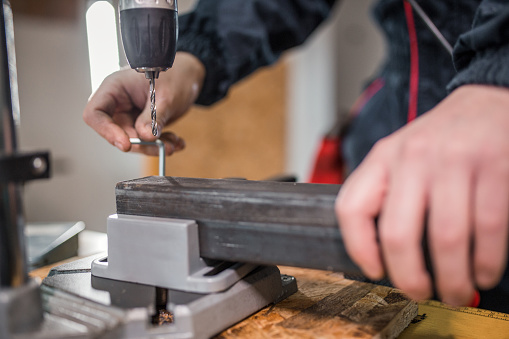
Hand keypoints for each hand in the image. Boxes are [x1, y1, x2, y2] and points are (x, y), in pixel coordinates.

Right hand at [83, 52, 204, 155]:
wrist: (189, 76)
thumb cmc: (176, 75)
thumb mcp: (166, 96)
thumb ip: (154, 116)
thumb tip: (144, 136)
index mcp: (115, 88)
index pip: (95, 114)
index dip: (106, 131)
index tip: (126, 145)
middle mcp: (118, 103)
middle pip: (117, 132)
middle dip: (141, 143)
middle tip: (164, 146)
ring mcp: (130, 115)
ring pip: (134, 140)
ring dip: (155, 146)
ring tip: (175, 143)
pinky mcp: (142, 125)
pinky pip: (147, 140)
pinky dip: (162, 144)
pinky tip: (177, 142)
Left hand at [336, 85, 508, 305]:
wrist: (487, 103)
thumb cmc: (439, 140)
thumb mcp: (399, 157)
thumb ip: (385, 193)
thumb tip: (381, 252)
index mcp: (381, 158)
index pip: (351, 207)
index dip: (358, 248)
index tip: (373, 271)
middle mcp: (411, 158)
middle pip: (398, 234)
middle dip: (409, 278)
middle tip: (419, 294)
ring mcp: (452, 161)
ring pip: (445, 238)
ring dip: (452, 278)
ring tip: (456, 292)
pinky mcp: (493, 165)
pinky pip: (487, 227)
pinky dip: (487, 261)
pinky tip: (484, 273)